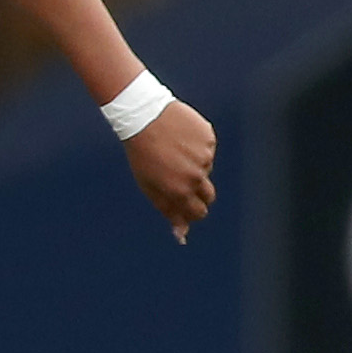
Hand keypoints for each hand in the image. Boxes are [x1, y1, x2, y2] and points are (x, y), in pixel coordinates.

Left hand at [125, 100, 216, 242]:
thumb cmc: (142, 154)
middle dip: (198, 192)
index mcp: (180, 191)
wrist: (144, 116)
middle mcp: (195, 176)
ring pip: (205, 167)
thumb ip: (169, 211)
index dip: (192, 210)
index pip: (198, 212)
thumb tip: (182, 236)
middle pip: (209, 195)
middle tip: (181, 177)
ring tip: (173, 150)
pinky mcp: (208, 138)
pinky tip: (180, 136)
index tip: (186, 204)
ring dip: (193, 163)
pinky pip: (207, 147)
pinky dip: (196, 144)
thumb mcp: (150, 186)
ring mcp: (204, 156)